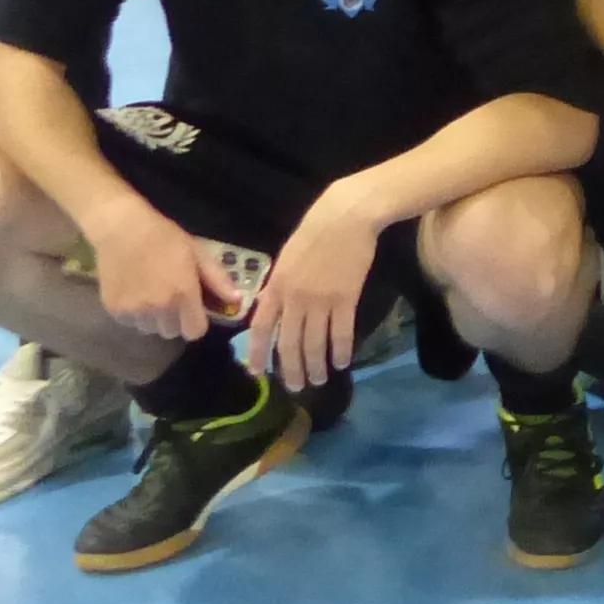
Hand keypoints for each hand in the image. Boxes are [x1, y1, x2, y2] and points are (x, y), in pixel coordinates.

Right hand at [89, 201, 234, 342]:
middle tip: (169, 298)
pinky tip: (133, 292)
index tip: (192, 309)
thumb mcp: (197, 252)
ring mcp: (134, 311)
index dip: (196, 322)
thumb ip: (217, 279)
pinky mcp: (113, 309)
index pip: (194, 332)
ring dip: (153, 318)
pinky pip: (129, 322)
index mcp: (183, 295)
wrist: (121, 228)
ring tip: (149, 294)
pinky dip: (133, 314)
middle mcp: (159, 309)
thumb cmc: (163, 237)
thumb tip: (236, 300)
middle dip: (174, 320)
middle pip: (171, 332)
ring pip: (149, 329)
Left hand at [248, 188, 385, 391]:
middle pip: (289, 343)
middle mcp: (295, 298)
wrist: (345, 216)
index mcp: (277, 287)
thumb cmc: (314, 232)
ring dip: (316, 366)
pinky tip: (343, 362)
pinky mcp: (346, 299)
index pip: (262, 328)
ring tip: (320, 379)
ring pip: (315, 343)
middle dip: (291, 369)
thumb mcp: (286, 258)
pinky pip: (342, 333)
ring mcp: (321, 300)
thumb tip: (268, 307)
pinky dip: (342, 351)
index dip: (258, 353)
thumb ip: (277, 286)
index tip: (257, 373)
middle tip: (296, 387)